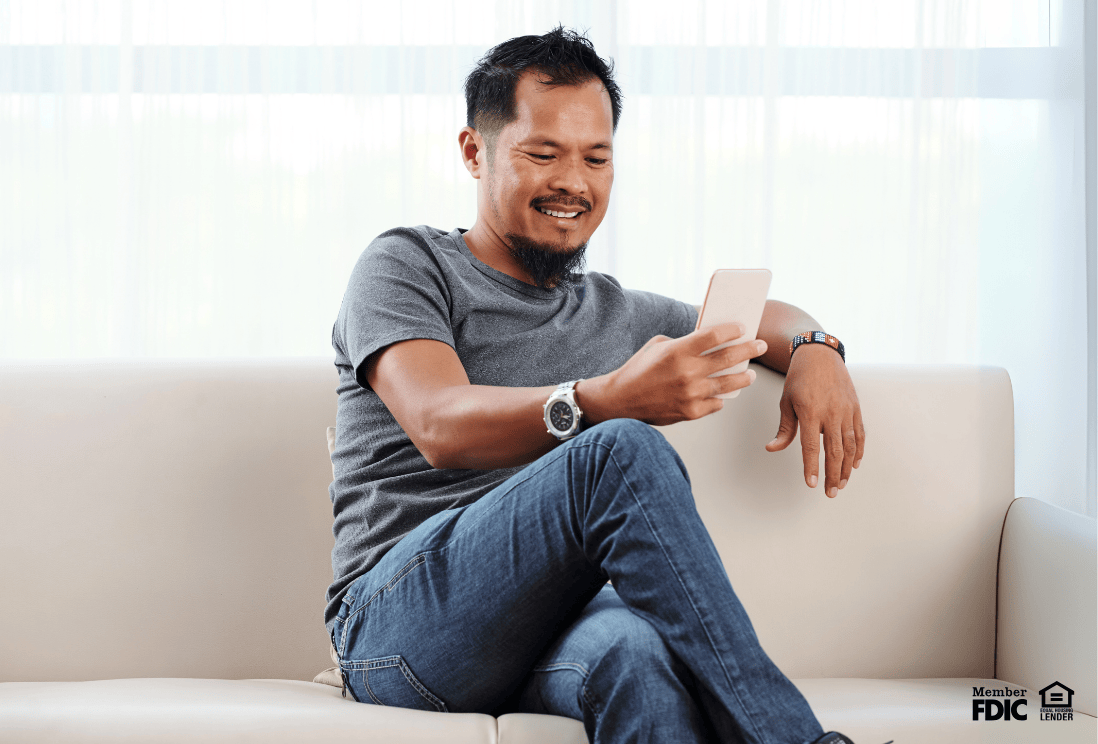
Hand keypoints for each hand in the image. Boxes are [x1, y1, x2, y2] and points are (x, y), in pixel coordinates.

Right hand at [587, 323, 766, 425]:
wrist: (620, 401)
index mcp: (678, 351)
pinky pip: (716, 403)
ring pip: (728, 384)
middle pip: (728, 358)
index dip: (732, 330)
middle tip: (759, 346)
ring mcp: (691, 394)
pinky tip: (723, 393)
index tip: (742, 327)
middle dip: (748, 350)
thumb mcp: (658, 346)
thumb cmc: (638, 370)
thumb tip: (709, 342)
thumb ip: (684, 343)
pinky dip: (720, 398)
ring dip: (743, 377)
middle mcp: (687, 372)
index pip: (714, 336)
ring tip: (749, 374)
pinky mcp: (691, 412)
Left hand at [765, 344, 864, 496]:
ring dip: (847, 467)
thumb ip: (784, 428)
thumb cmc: (799, 378)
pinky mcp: (855, 408)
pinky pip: (860, 433)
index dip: (811, 468)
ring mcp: (846, 410)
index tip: (811, 484)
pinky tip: (855, 464)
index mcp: (810, 411)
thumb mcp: (786, 401)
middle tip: (831, 492)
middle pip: (834, 451)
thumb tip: (772, 448)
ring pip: (849, 445)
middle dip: (833, 475)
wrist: (820, 355)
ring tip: (842, 483)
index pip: (811, 447)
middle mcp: (831, 412)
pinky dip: (858, 450)